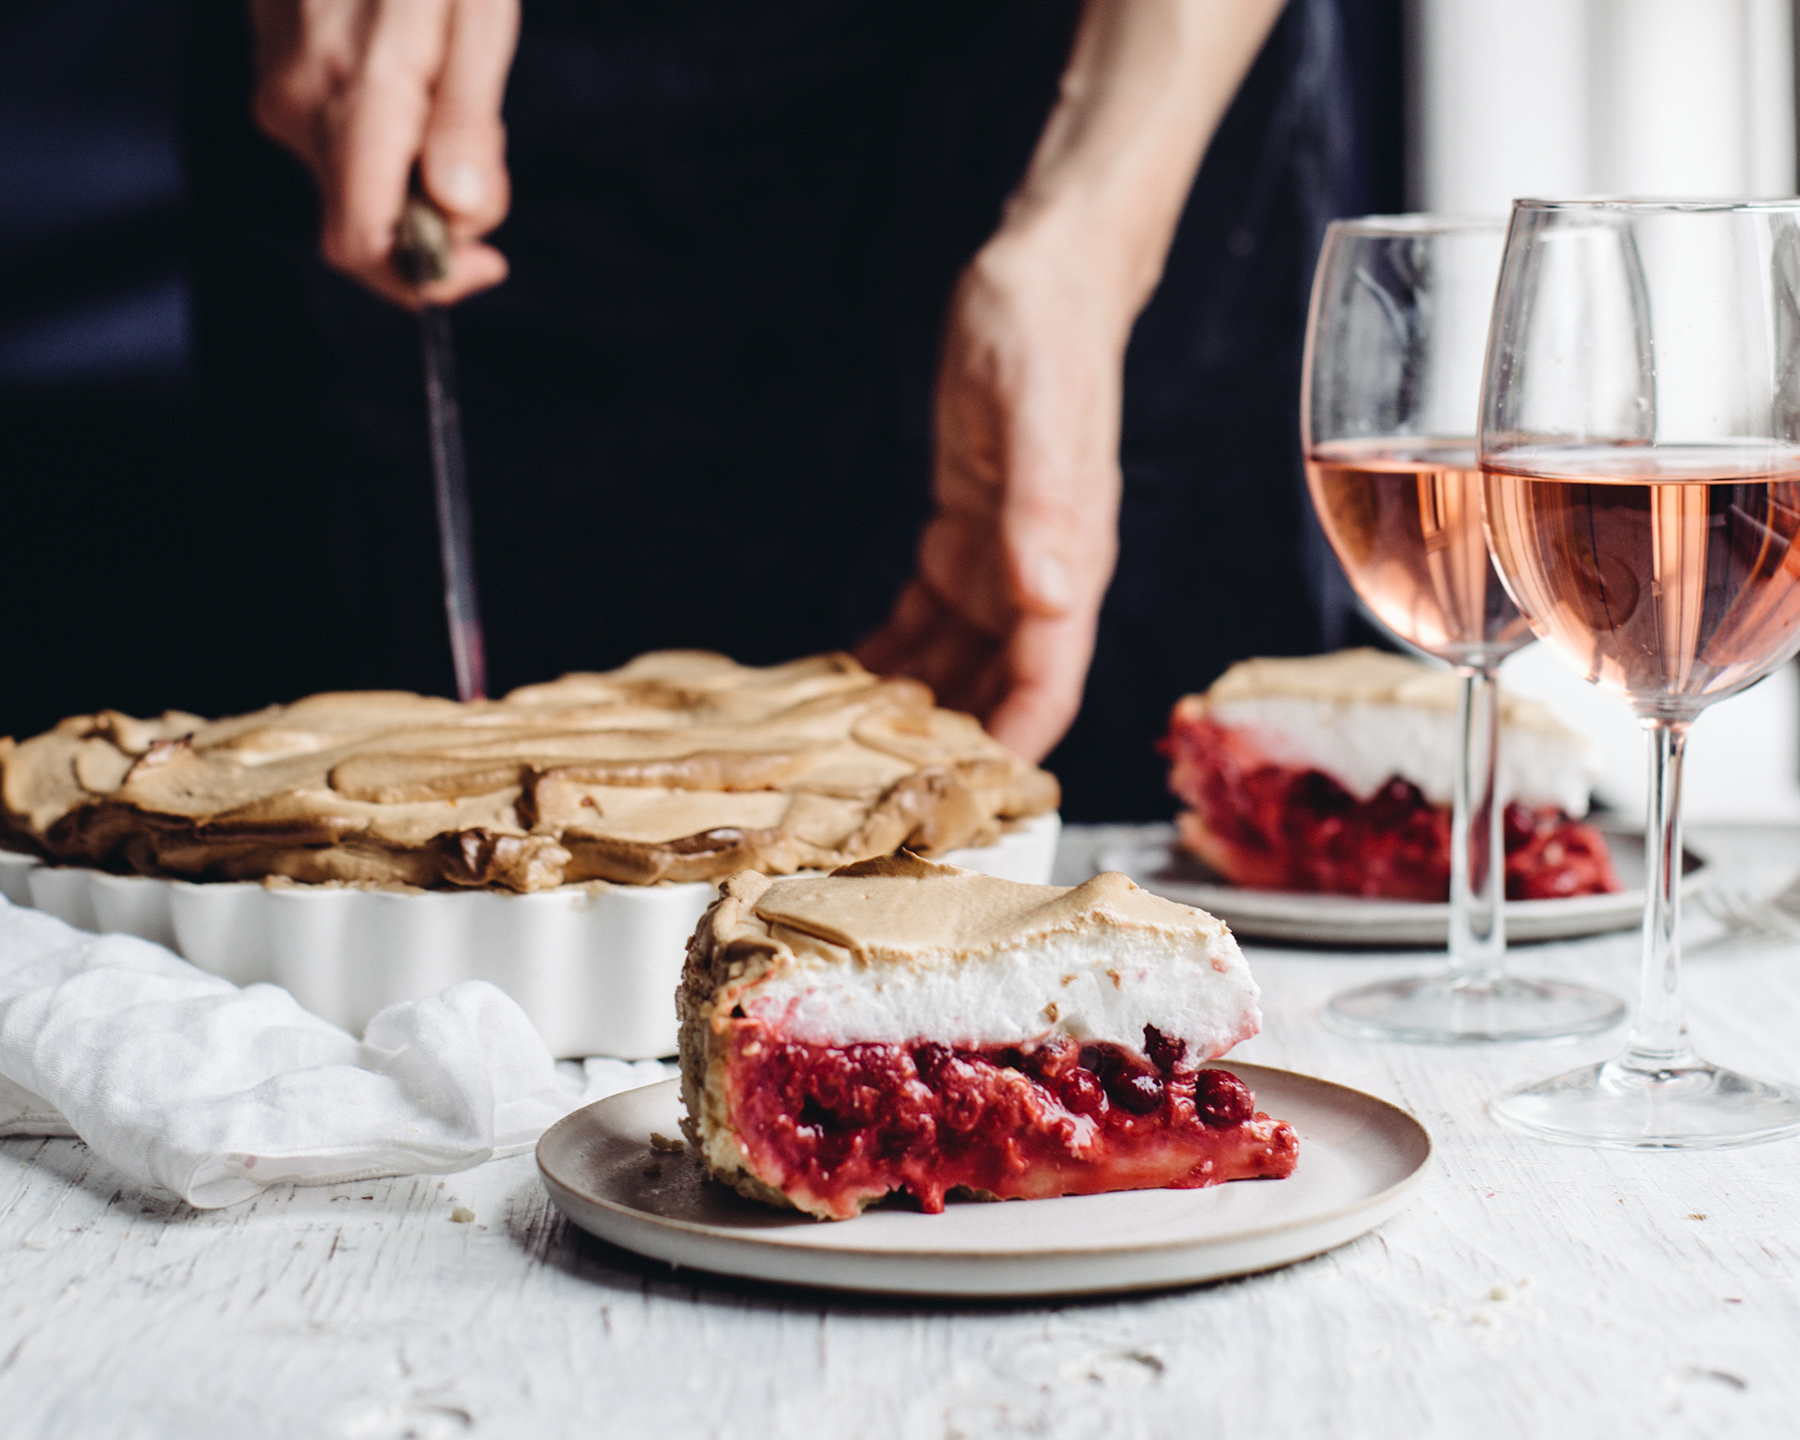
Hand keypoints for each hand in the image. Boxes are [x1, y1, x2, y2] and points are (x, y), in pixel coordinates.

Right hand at [250, 0, 519, 307]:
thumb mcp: (477, 20)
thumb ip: (467, 124)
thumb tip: (461, 212)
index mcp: (356, 102)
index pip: (364, 246)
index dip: (427, 281)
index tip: (489, 262)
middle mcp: (299, 109)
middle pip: (368, 224)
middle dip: (439, 217)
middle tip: (486, 141)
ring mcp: (280, 91)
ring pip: (358, 182)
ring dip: (418, 168)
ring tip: (449, 81)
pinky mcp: (277, 74)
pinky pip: (339, 141)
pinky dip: (391, 136)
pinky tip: (415, 72)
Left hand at [857, 227, 1129, 762]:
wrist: (1042, 283)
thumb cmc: (1047, 341)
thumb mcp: (1040, 418)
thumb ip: (1046, 511)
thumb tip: (1051, 601)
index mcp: (1068, 562)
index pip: (1051, 679)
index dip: (1017, 741)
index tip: (976, 798)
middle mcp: (1039, 574)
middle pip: (1004, 685)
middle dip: (958, 739)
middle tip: (887, 786)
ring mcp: (1003, 558)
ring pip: (963, 660)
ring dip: (917, 704)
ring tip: (851, 742)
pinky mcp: (965, 532)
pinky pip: (931, 615)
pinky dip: (896, 650)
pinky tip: (849, 673)